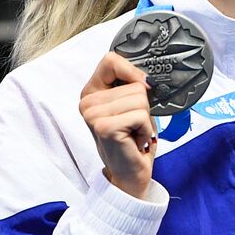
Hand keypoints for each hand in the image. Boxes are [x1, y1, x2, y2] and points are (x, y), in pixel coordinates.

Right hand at [79, 53, 156, 199]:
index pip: (110, 60)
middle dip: (144, 106)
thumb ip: (132, 86)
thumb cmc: (133, 141)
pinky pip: (140, 115)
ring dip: (145, 119)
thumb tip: (146, 78)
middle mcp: (87, 102)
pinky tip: (135, 141)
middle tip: (134, 126)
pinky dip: (145, 129)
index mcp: (91, 92)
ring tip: (134, 133)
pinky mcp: (104, 127)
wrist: (130, 174)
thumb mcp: (131, 107)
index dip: (132, 71)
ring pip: (140, 98)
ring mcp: (93, 114)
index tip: (144, 87)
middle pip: (134, 83)